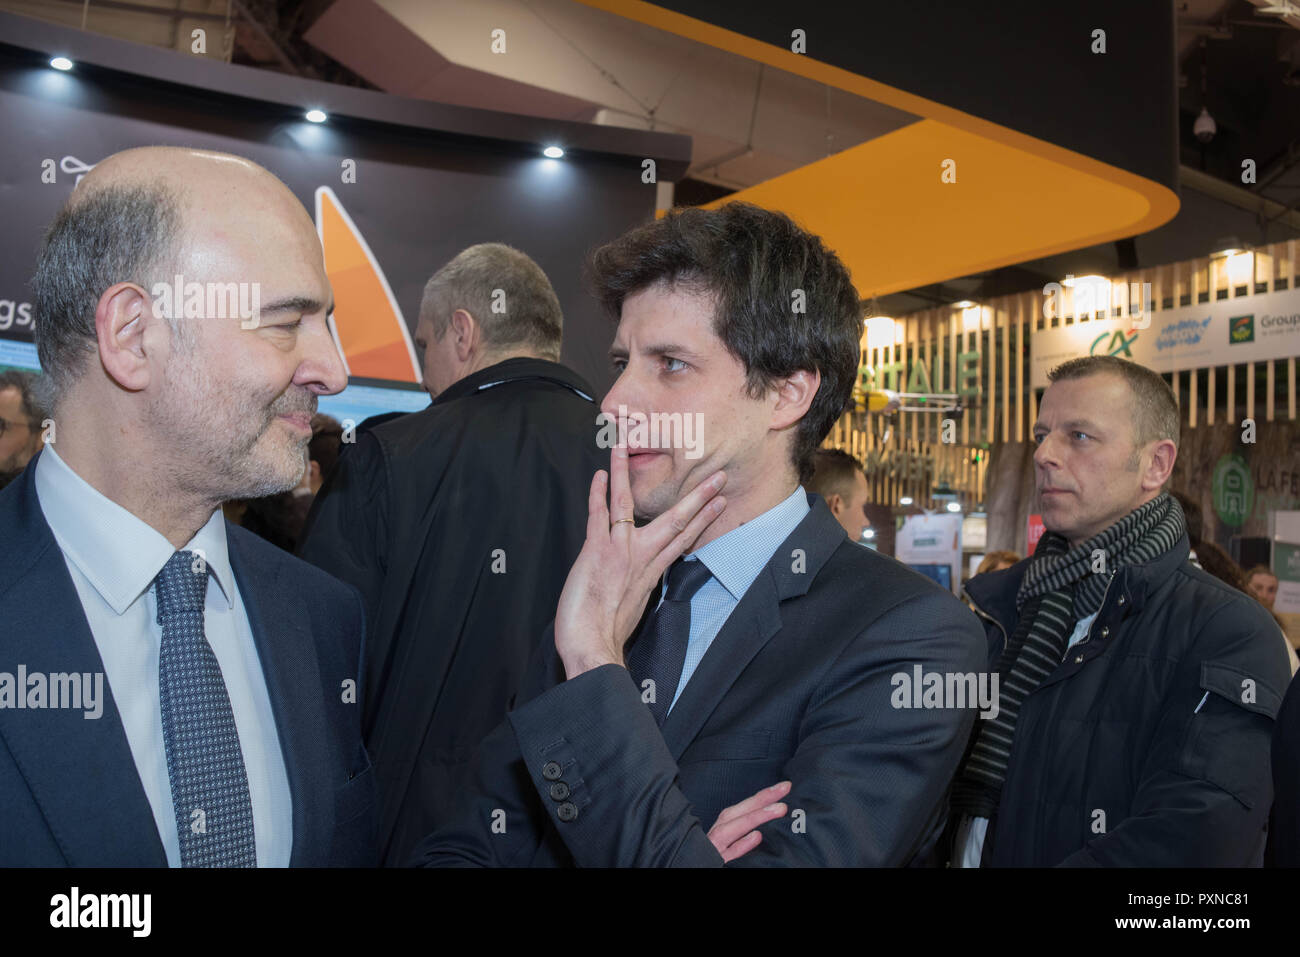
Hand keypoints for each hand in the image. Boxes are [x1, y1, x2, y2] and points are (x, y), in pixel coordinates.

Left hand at [554, 445, 725, 678]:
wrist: (592, 648)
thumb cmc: (605, 634)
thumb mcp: (633, 607)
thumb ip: (639, 585)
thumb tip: (639, 577)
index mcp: (652, 572)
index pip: (683, 539)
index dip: (703, 519)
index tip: (720, 502)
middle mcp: (641, 558)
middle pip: (675, 521)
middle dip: (698, 497)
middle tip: (718, 475)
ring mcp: (620, 552)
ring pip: (629, 505)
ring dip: (628, 473)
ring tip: (626, 445)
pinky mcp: (597, 552)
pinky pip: (598, 516)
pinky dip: (598, 494)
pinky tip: (600, 474)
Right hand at [708, 781, 791, 862]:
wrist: (688, 871)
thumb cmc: (711, 856)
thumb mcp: (726, 842)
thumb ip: (742, 832)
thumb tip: (767, 827)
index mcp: (722, 828)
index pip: (744, 808)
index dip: (763, 796)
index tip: (784, 786)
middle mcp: (717, 835)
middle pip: (738, 812)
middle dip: (762, 798)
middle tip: (785, 787)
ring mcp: (714, 848)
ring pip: (732, 829)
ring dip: (755, 817)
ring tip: (780, 809)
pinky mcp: (712, 862)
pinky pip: (727, 854)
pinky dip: (741, 845)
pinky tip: (756, 837)